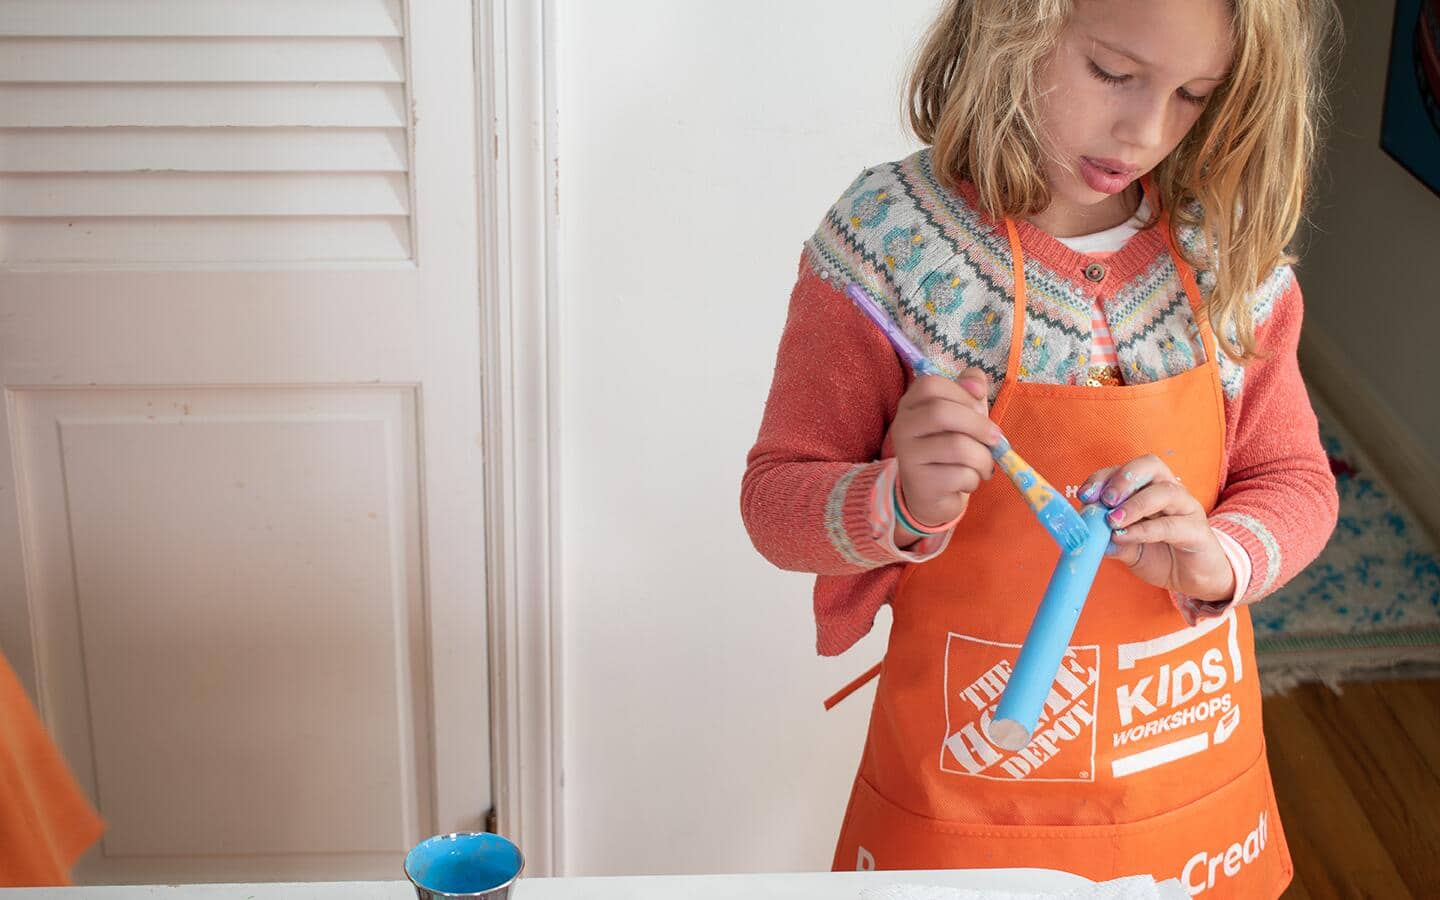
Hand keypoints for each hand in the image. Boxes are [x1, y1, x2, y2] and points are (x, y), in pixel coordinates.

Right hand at [892, 367, 998, 528]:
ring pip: (957, 447)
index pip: (930, 385)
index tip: (980, 407)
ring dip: (983, 458)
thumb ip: (969, 392)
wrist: (931, 496)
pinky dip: (974, 479)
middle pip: (942, 412)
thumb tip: (976, 382)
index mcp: (910, 405)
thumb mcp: (961, 416)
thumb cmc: (949, 449)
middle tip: (995, 439)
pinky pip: (960, 475)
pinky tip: (967, 482)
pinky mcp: (920, 483)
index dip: (962, 393)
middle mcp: (902, 427)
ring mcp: (908, 456)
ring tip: (984, 466)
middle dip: (979, 425)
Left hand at [1079, 455, 1235, 601]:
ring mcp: (1186, 509)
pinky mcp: (1198, 531)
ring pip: (1164, 491)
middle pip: (1150, 465)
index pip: (1125, 469)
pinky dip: (1145, 529)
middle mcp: (1169, 491)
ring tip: (1113, 521)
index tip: (1085, 496)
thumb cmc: (1159, 555)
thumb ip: (1111, 539)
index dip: (1103, 478)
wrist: (1193, 579)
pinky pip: (1172, 524)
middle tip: (1105, 501)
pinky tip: (1125, 536)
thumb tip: (1089, 535)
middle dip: (1123, 478)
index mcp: (1148, 488)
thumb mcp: (1128, 548)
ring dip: (1134, 503)